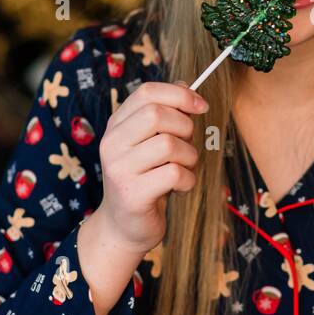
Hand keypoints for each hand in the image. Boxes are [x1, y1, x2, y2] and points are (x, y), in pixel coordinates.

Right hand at [93, 80, 206, 253]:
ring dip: (189, 157)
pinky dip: (188, 180)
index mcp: (117, 126)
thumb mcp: (150, 143)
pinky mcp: (132, 194)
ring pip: (168, 144)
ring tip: (183, 169)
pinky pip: (174, 173)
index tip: (201, 106)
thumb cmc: (145, 180)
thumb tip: (187, 87)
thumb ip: (165, 115)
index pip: (146, 92)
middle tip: (187, 146)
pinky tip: (180, 187)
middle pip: (157, 115)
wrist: (124, 227)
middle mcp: (112, 144)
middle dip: (185, 127)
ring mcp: (119, 169)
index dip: (179, 94)